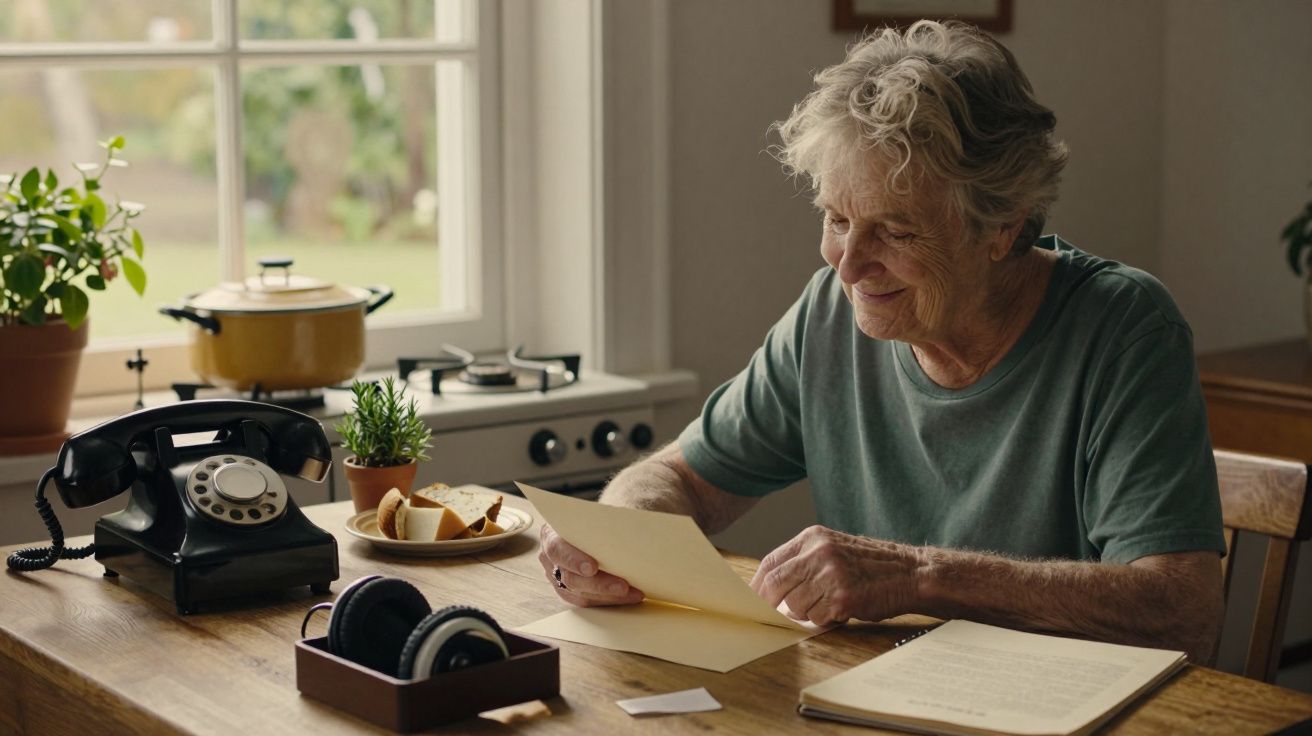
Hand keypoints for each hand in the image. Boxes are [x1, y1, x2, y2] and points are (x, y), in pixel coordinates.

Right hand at [538, 523, 643, 606]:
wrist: (591, 527)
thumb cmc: (593, 519)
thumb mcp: (595, 514)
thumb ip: (604, 521)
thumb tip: (628, 527)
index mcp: (551, 534)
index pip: (557, 549)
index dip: (574, 560)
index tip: (593, 567)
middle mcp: (550, 558)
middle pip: (570, 578)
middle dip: (599, 584)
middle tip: (623, 586)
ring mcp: (557, 577)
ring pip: (579, 594)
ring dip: (608, 595)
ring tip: (632, 593)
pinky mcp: (569, 591)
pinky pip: (587, 601)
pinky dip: (608, 600)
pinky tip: (627, 597)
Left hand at [749, 525, 922, 625]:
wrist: (910, 572)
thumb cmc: (870, 566)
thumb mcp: (833, 549)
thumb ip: (803, 562)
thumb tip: (769, 588)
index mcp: (813, 537)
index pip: (771, 562)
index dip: (757, 585)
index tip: (752, 599)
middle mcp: (819, 552)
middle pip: (775, 584)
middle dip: (770, 603)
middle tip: (773, 615)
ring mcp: (831, 574)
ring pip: (795, 605)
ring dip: (806, 612)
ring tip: (828, 604)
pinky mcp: (843, 597)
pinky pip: (817, 617)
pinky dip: (824, 619)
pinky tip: (841, 609)